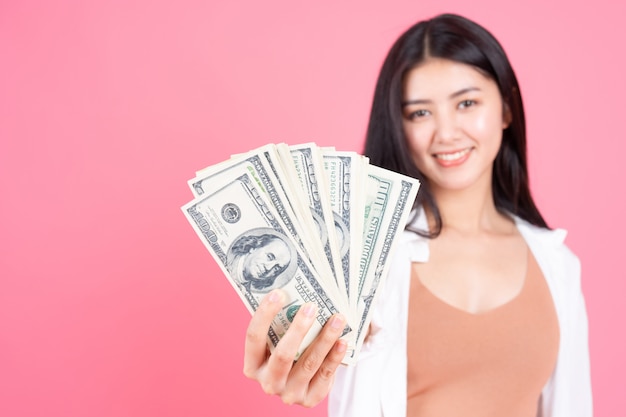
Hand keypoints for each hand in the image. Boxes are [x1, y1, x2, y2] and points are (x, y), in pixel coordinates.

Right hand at [243, 289, 346, 406]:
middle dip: (298, 329)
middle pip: (282, 355)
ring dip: (324, 339)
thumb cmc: (288, 351)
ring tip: (337, 319)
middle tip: (312, 306)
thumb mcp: (277, 342)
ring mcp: (289, 394)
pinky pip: (325, 376)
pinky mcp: (310, 399)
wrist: (302, 382)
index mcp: (252, 365)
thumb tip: (295, 291)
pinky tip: (342, 341)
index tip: (278, 293)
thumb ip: (281, 325)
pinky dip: (334, 357)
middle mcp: (268, 382)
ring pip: (308, 364)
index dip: (265, 314)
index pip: (253, 337)